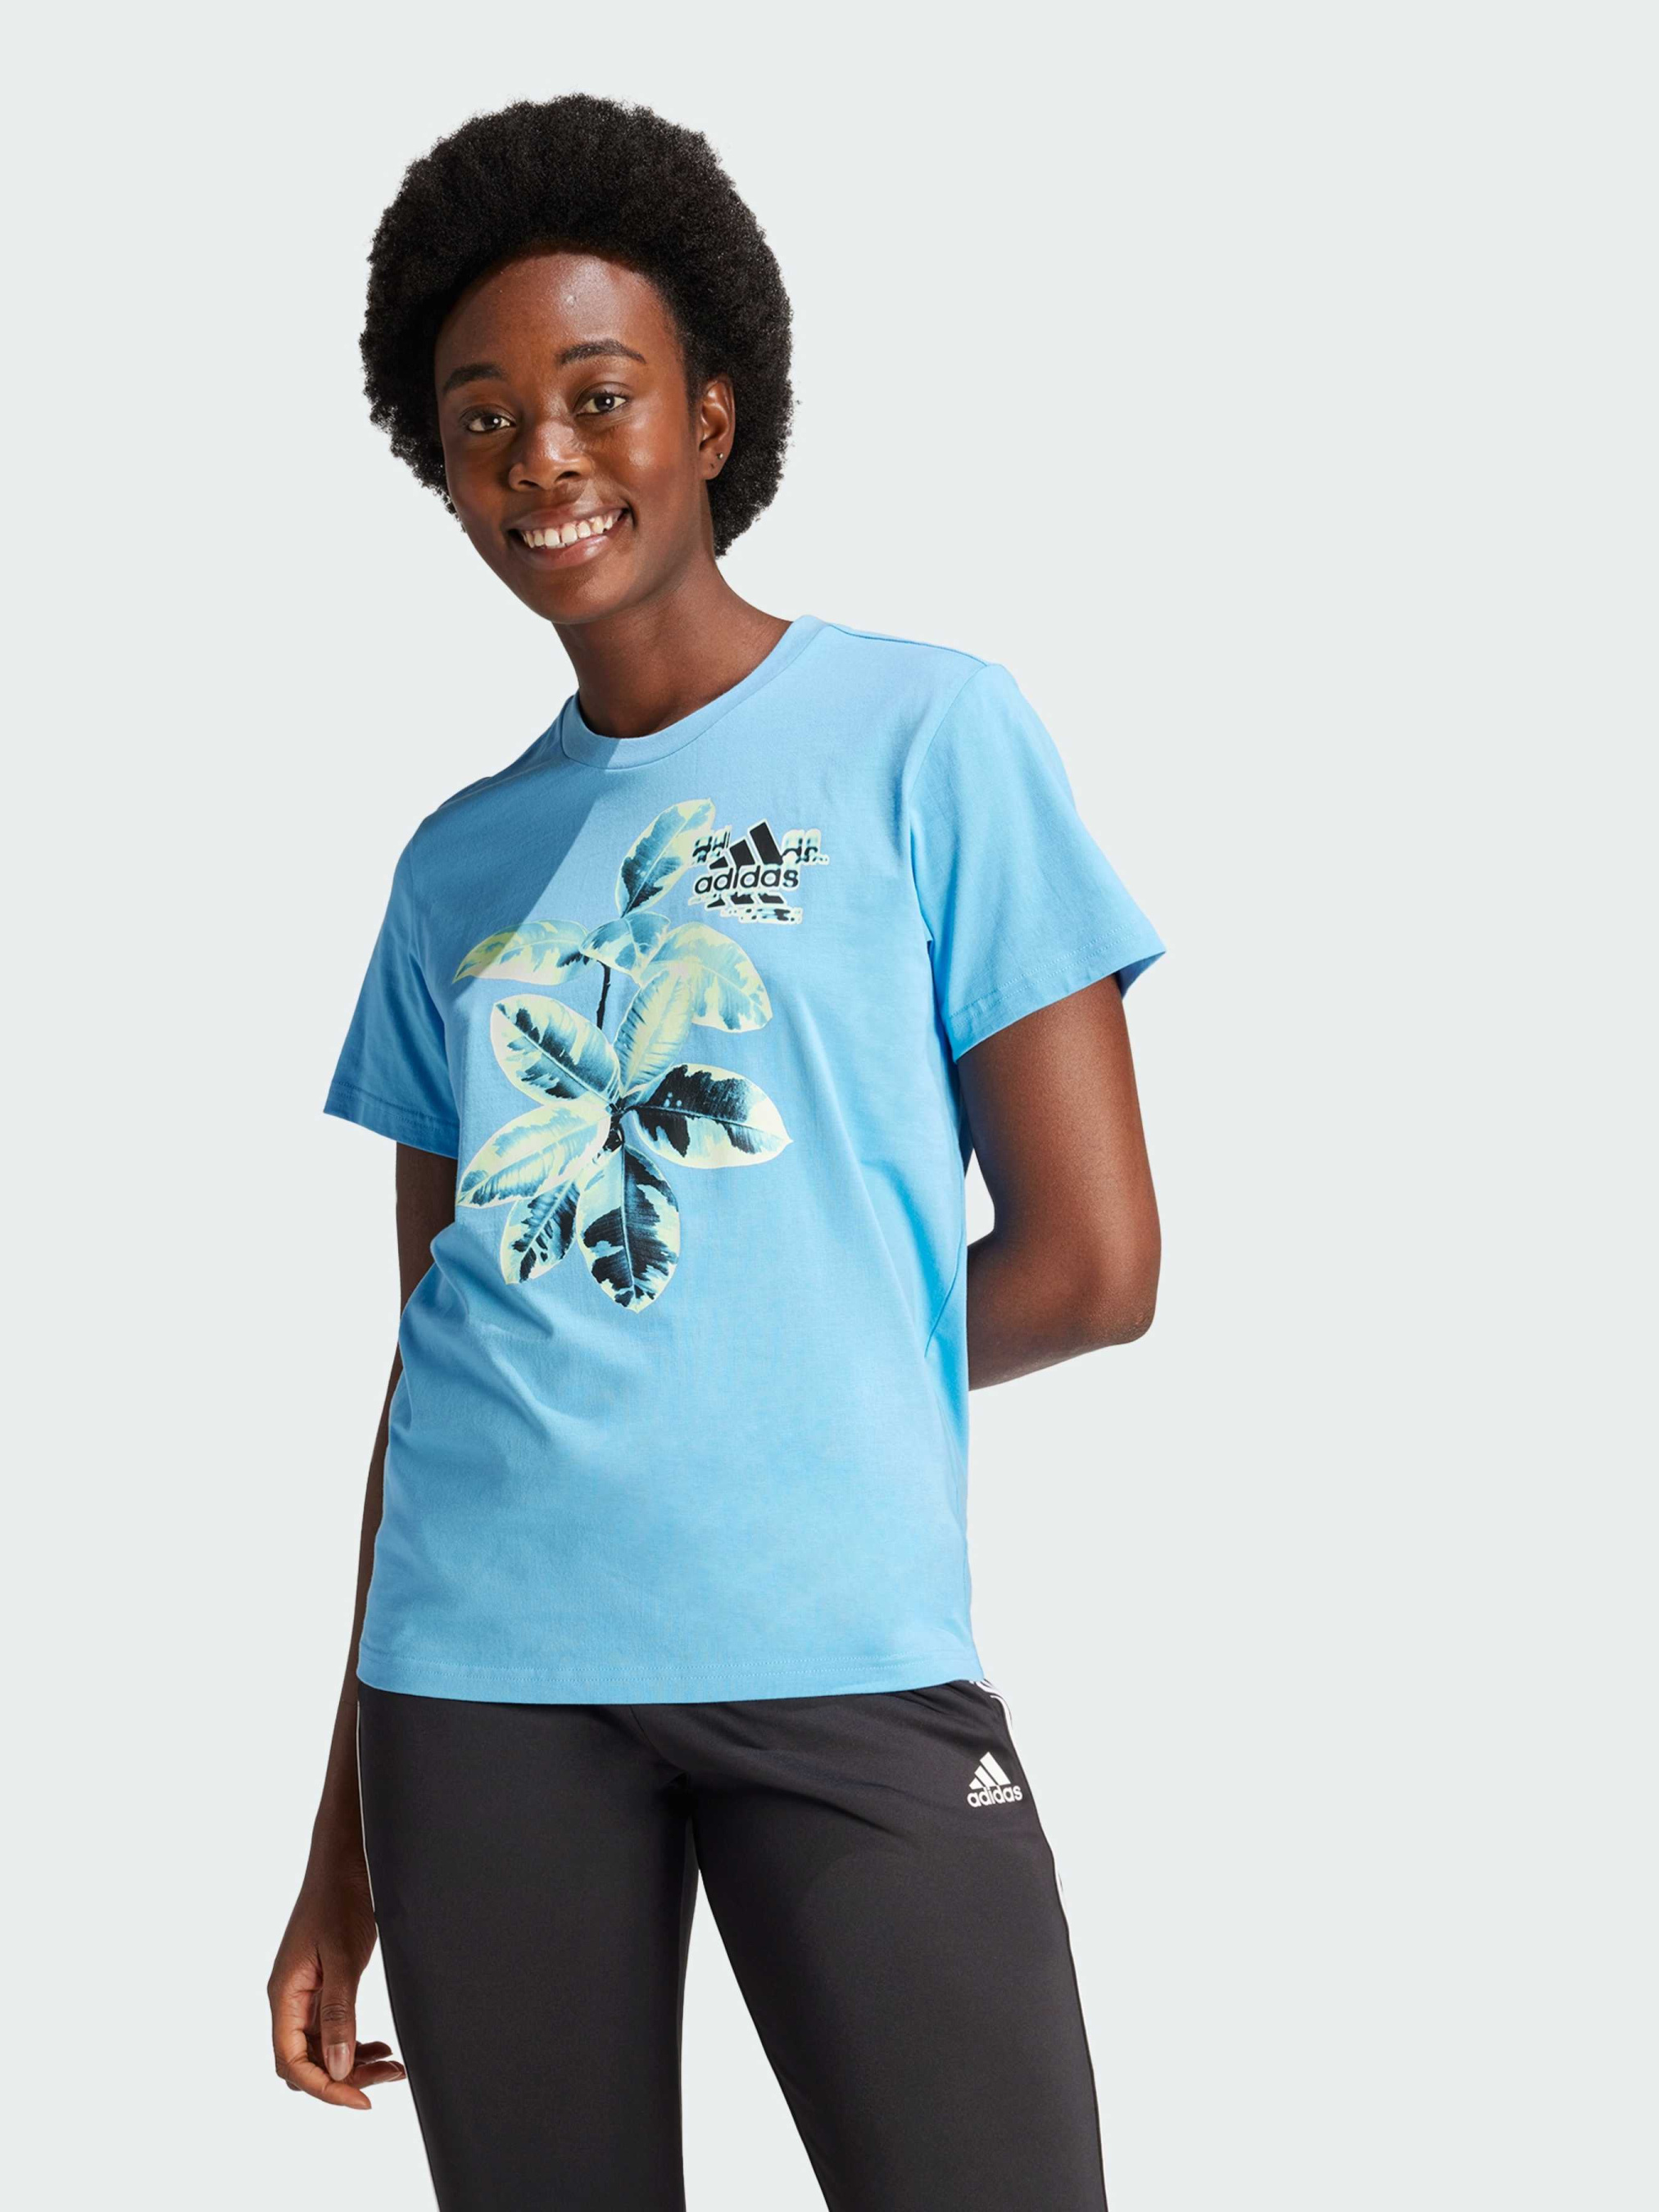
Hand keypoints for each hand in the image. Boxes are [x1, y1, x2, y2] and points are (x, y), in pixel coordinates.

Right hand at [269, 1848, 405, 2109]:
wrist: (344, 1856)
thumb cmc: (340, 1897)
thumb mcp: (344, 1956)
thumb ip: (339, 2012)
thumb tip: (338, 2068)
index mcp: (283, 1995)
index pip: (292, 2064)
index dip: (326, 2088)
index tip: (364, 2099)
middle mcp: (288, 2000)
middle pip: (305, 2063)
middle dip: (343, 2078)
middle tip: (391, 2075)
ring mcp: (303, 1993)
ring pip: (319, 2049)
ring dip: (351, 2062)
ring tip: (393, 2064)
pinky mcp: (320, 1985)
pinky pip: (329, 2029)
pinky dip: (353, 2042)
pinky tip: (379, 2045)